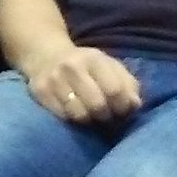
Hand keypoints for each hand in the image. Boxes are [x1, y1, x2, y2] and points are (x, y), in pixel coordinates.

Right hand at [20, 44, 141, 122]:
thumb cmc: (85, 65)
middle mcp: (73, 67)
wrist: (45, 55)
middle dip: (107, 116)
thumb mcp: (109, 66)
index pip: (115, 90)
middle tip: (108, 117)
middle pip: (97, 105)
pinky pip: (63, 117)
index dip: (123, 107)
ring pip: (79, 114)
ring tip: (92, 117)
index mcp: (94, 59)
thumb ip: (127, 83)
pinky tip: (77, 115)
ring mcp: (54, 80)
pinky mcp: (40, 93)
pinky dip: (73, 121)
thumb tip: (135, 105)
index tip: (123, 112)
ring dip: (90, 121)